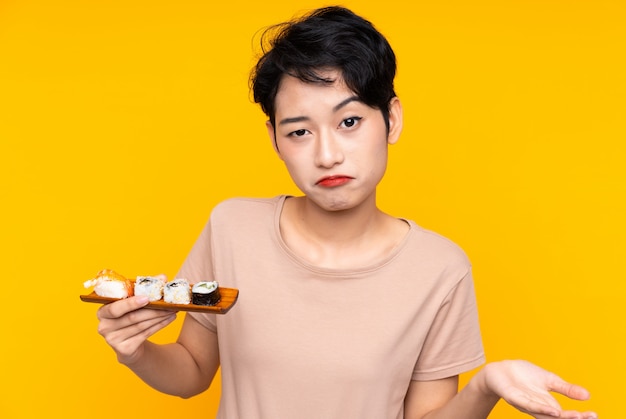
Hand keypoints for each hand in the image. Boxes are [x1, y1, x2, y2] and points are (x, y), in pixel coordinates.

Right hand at [96, 294, 176, 364]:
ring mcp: (113, 340)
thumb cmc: (129, 316)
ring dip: (159, 317)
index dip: (130, 303)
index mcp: (103, 312)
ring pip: (141, 326)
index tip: (147, 298)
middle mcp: (104, 326)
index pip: (115, 308)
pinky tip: (170, 319)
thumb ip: (144, 289)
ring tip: (173, 310)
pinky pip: (145, 335)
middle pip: (132, 317)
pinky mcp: (124, 350)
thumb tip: (162, 277)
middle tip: (169, 304)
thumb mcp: (133, 302)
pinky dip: (159, 325)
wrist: (128, 344)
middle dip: (153, 310)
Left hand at [481, 360, 596, 418]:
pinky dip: (541, 409)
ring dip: (560, 417)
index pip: (565, 414)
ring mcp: (526, 403)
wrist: (500, 370)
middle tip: (589, 417)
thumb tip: (588, 395)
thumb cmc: (524, 376)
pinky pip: (529, 405)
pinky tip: (553, 410)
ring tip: (576, 416)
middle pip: (557, 418)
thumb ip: (566, 389)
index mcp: (547, 404)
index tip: (594, 415)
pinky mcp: (514, 397)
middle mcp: (538, 407)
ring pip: (545, 414)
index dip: (580, 416)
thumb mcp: (548, 380)